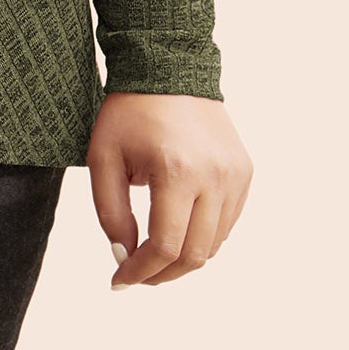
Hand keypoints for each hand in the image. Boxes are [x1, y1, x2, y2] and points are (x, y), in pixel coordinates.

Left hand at [87, 91, 252, 289]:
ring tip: (153, 255)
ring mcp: (235, 175)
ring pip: (214, 244)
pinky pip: (227, 222)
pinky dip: (203, 237)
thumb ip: (109, 212)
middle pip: (194, 255)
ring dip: (183, 259)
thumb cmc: (129, 112)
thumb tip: (125, 256)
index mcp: (177, 171)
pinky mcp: (245, 171)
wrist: (169, 67)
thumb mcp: (103, 157)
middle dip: (162, 274)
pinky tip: (177, 230)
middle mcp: (214, 176)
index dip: (140, 272)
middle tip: (136, 275)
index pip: (165, 246)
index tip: (118, 281)